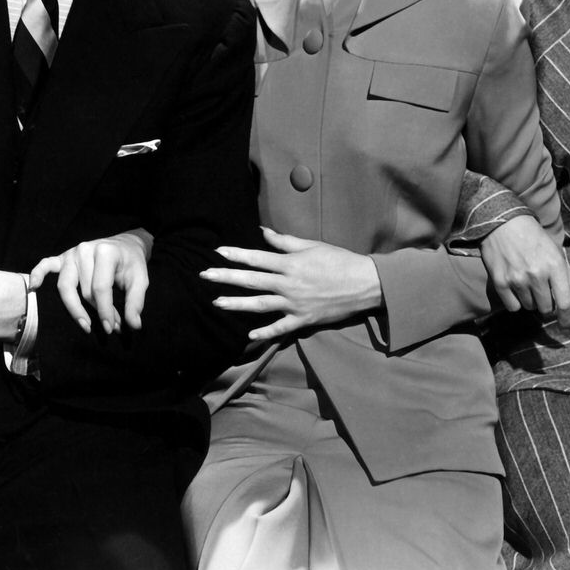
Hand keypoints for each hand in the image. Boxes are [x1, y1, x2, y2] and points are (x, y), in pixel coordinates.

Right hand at [29, 229, 153, 334]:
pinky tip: (34, 287)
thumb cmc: (131, 264)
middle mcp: (85, 250)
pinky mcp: (62, 257)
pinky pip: (46, 265)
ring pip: (65, 286)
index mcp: (105, 252)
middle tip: (107, 328)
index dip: (105, 311)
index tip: (111, 328)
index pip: (101, 288)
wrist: (125, 245)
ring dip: (74, 307)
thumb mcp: (140, 280)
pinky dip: (37, 275)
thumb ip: (136, 302)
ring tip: (84, 323)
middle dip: (95, 311)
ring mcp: (71, 253)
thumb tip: (134, 325)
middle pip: (84, 290)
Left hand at [201, 227, 382, 340]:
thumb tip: (264, 232)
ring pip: (260, 305)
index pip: (257, 258)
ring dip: (237, 304)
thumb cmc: (340, 260)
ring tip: (217, 303)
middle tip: (205, 276)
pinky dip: (265, 333)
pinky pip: (280, 328)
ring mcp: (294, 304)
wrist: (364, 284)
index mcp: (291, 264)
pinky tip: (249, 337)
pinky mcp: (303, 319)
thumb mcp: (313, 246)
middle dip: (226, 278)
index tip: (217, 252)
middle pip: (252, 281)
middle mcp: (289, 284)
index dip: (236, 254)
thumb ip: (286, 242)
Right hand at [479, 216, 569, 325]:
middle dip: (546, 303)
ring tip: (526, 282)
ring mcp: (517, 279)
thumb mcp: (555, 253)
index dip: (567, 317)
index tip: (567, 323)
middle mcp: (537, 274)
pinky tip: (514, 285)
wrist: (502, 222)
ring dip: (530, 300)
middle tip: (541, 289)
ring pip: (529, 308)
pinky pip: (513, 307)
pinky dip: (514, 301)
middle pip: (546, 309)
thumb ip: (569, 278)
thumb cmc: (533, 237)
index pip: (565, 302)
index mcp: (554, 265)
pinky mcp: (500, 282)